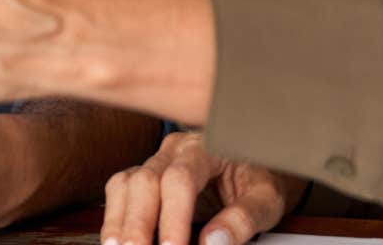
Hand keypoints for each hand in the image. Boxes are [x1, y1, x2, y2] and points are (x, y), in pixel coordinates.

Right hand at [101, 131, 303, 244]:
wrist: (254, 167)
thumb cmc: (259, 180)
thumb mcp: (266, 199)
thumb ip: (244, 218)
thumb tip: (213, 241)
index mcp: (206, 147)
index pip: (180, 179)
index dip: (173, 217)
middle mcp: (175, 150)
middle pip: (145, 181)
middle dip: (138, 223)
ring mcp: (156, 162)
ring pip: (125, 184)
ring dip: (119, 222)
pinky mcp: (145, 178)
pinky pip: (120, 192)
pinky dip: (116, 219)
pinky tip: (118, 240)